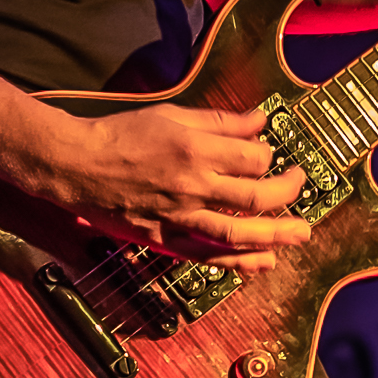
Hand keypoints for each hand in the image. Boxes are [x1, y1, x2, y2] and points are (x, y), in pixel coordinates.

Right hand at [42, 99, 309, 260]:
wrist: (77, 165)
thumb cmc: (121, 135)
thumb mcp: (172, 115)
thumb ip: (219, 121)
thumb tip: (259, 120)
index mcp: (194, 148)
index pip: (253, 158)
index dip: (269, 157)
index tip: (267, 155)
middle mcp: (192, 185)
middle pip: (255, 197)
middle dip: (287, 193)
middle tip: (300, 186)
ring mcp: (179, 217)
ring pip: (238, 232)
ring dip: (275, 235)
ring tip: (300, 234)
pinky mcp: (165, 240)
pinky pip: (209, 256)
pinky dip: (239, 262)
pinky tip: (261, 262)